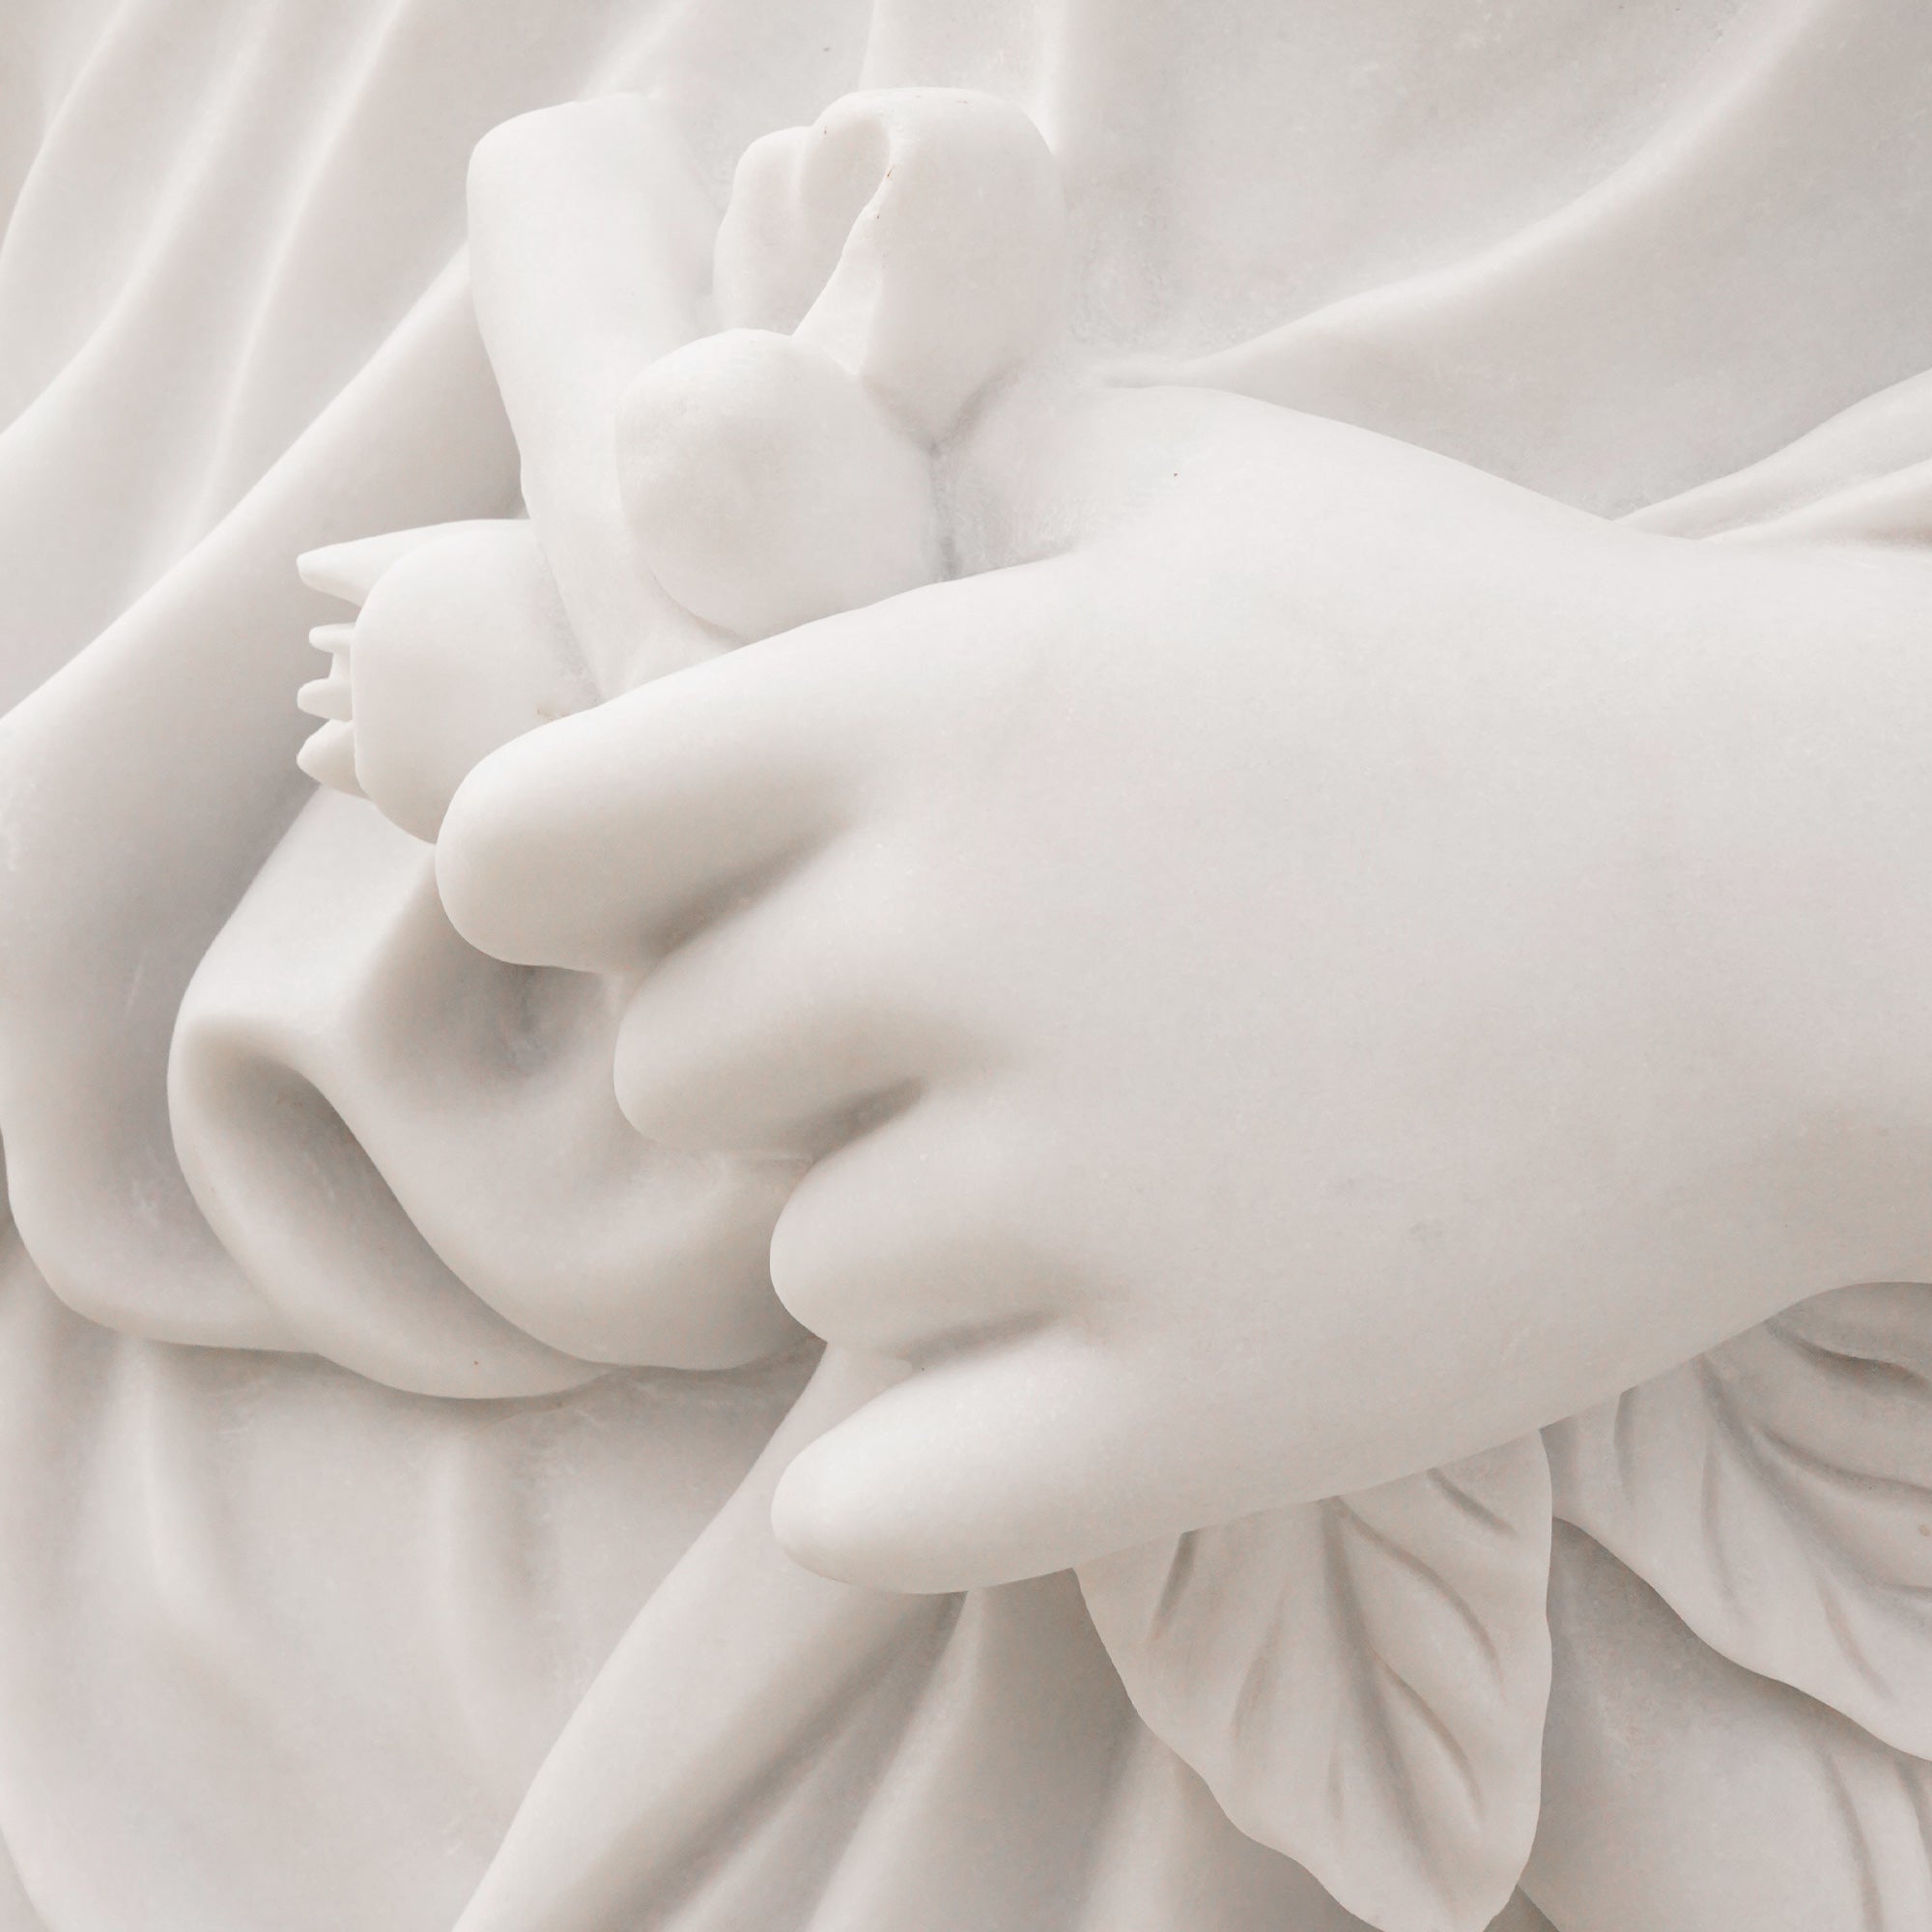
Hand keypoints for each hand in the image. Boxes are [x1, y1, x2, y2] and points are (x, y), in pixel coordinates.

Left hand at [436, 383, 1931, 1588]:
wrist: (1806, 901)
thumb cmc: (1509, 668)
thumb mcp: (1222, 484)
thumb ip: (975, 478)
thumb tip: (796, 503)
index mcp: (927, 716)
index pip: (534, 840)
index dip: (562, 875)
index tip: (641, 899)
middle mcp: (959, 950)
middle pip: (681, 1074)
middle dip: (780, 1059)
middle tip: (961, 1035)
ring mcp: (1076, 1196)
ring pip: (809, 1278)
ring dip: (907, 1242)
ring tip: (1101, 1175)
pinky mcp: (1201, 1406)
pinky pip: (882, 1508)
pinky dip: (903, 1475)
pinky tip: (1006, 1397)